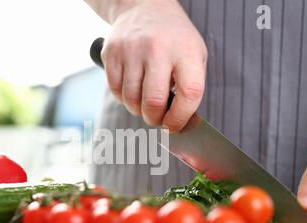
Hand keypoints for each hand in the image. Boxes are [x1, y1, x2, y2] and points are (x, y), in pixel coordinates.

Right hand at [101, 0, 206, 131]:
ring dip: (137, 110)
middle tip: (156, 119)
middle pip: (154, 101)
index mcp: (185, 51)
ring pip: (131, 99)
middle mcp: (158, 48)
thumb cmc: (173, 38)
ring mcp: (132, 50)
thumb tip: (179, 123)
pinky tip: (132, 91)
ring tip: (144, 102)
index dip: (181, 118)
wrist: (144, 7)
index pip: (189, 94)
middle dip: (155, 119)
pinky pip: (115, 90)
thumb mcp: (194, 55)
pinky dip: (123, 99)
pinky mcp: (112, 53)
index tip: (174, 126)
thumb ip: (190, 87)